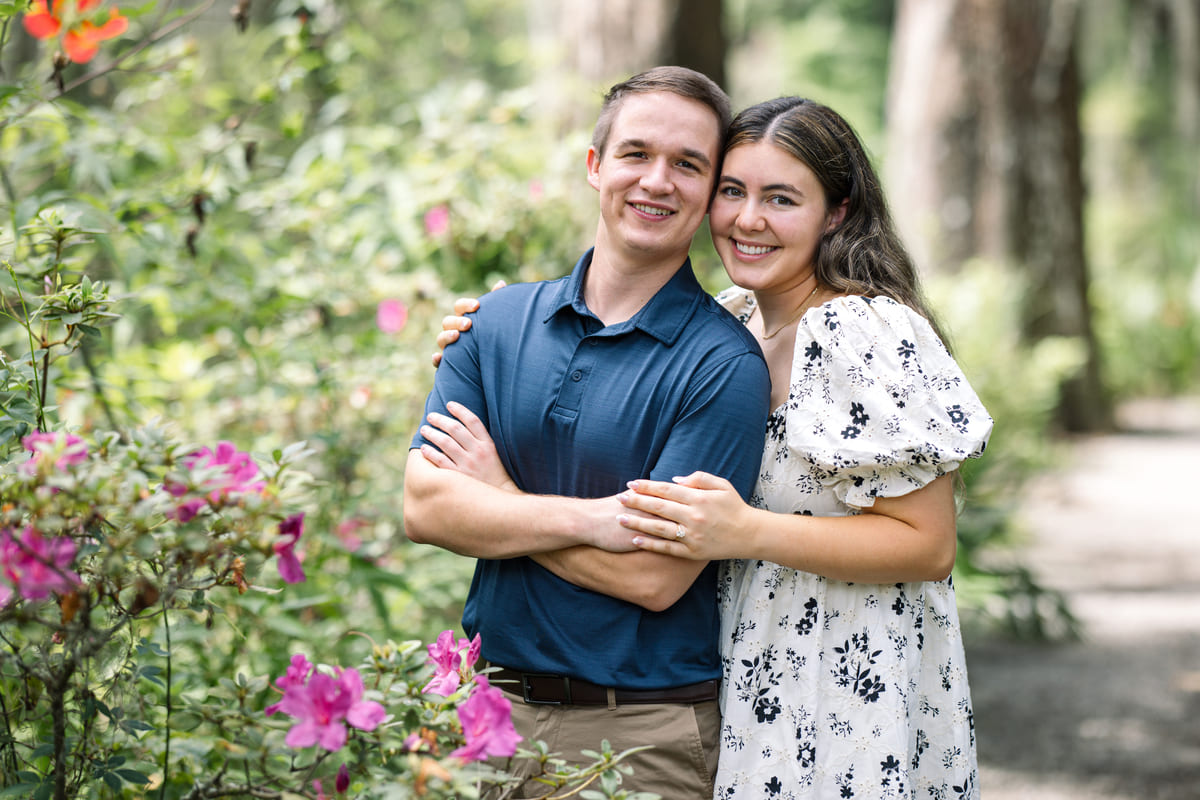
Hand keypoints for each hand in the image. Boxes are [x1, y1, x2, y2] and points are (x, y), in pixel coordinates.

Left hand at [419, 401, 516, 491]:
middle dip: (441, 420)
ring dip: (432, 433)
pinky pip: (440, 461)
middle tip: (431, 416)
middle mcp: (478, 452)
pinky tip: (424, 448)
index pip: (473, 421)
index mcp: (488, 444)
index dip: (460, 410)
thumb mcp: (494, 454)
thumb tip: (461, 426)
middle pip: (456, 429)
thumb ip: (480, 440)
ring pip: (445, 442)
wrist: (500, 498)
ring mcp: (468, 464)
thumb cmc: (495, 475)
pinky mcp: (459, 477)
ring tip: (424, 430)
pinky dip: (431, 452)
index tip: (449, 404)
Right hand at [431, 280, 506, 366]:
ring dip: (446, 337)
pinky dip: (436, 359)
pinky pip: (439, 362)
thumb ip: (496, 303)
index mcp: (464, 317)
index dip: (466, 305)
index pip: (459, 306)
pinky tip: (438, 358)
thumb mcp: (495, 320)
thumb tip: (500, 283)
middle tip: (468, 324)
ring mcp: (450, 346)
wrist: (493, 364)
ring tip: (456, 336)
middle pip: (448, 321)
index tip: (477, 306)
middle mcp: (454, 330)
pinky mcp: (448, 364)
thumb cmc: (493, 336)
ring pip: (441, 339)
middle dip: (456, 321)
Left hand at [617, 471, 753, 560]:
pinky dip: (650, 544)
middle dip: (636, 501)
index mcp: (699, 498)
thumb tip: (674, 480)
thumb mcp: (722, 486)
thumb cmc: (735, 507)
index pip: (667, 490)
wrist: (750, 535)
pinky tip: (635, 540)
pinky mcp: (692, 552)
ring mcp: (692, 536)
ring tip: (620, 518)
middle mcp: (694, 517)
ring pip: (659, 528)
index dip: (647, 486)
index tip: (631, 484)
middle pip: (659, 508)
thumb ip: (698, 479)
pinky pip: (667, 548)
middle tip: (619, 498)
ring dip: (637, 522)